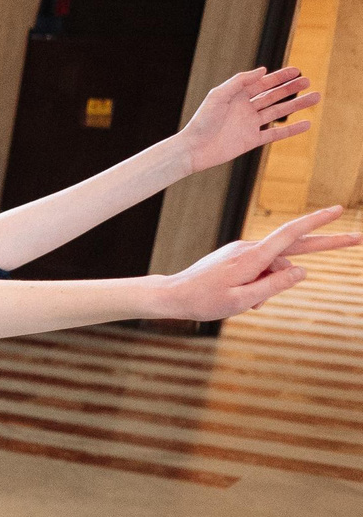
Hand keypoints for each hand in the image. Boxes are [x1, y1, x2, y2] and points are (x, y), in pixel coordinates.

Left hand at [157, 204, 355, 321]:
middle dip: (325, 245)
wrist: (173, 295)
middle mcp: (250, 249)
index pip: (291, 235)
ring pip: (273, 268)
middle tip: (358, 238)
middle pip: (294, 246)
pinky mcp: (237, 258)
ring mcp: (242, 252)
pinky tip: (242, 299)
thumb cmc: (205, 301)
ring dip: (270, 286)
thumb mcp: (243, 301)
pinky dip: (259, 285)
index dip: (317, 223)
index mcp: (253, 258)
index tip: (338, 212)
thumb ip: (274, 286)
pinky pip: (259, 270)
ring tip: (248, 304)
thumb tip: (303, 271)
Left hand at [178, 65, 320, 172]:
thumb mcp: (219, 95)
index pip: (263, 83)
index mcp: (237, 96)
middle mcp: (245, 109)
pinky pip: (275, 134)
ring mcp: (249, 125)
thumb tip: (263, 70)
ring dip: (296, 105)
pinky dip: (291, 130)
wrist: (193, 149)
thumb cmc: (202, 121)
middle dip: (290, 89)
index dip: (280, 77)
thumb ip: (240, 81)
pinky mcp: (251, 140)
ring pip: (278, 112)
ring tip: (315, 97)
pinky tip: (307, 124)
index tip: (297, 71)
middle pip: (273, 96)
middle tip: (308, 82)